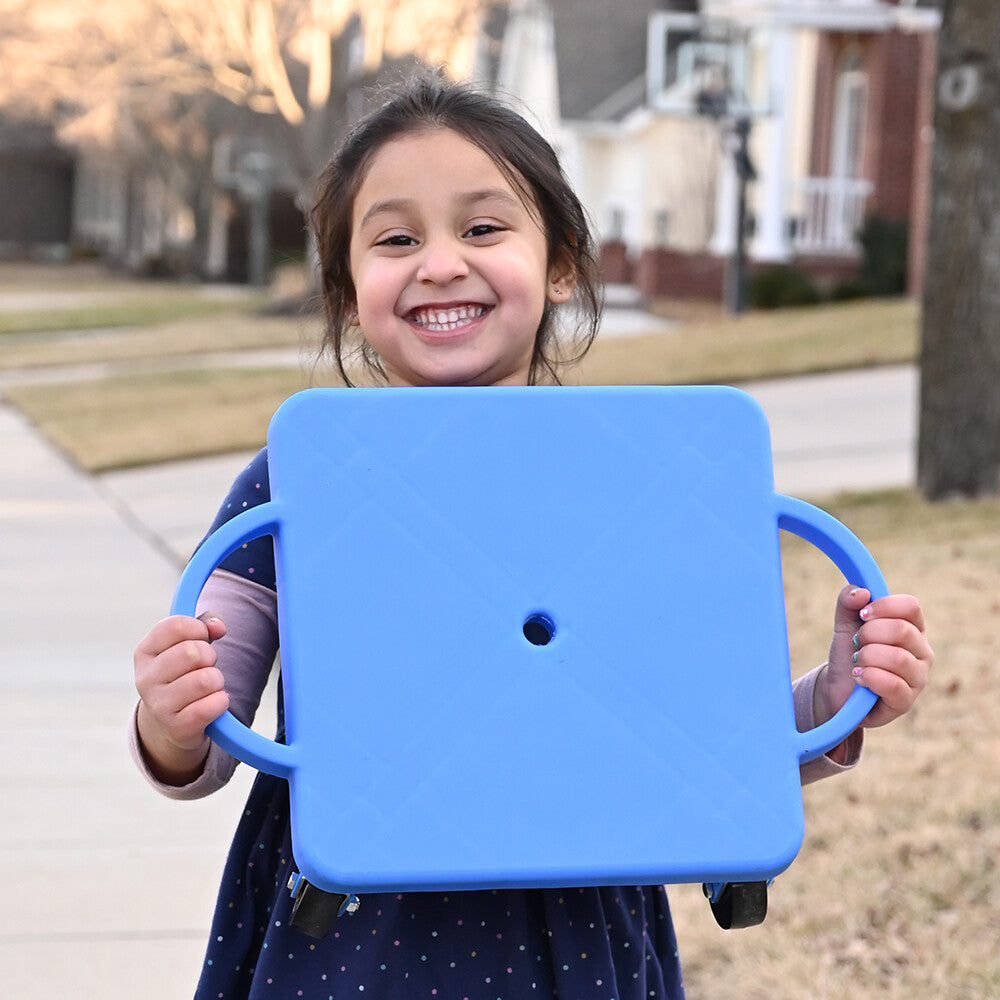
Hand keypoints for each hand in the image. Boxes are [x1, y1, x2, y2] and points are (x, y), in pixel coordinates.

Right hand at [133, 613, 228, 783]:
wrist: (171, 723)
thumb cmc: (182, 675)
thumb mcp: (186, 645)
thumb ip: (203, 625)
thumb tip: (218, 625)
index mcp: (145, 652)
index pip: (176, 626)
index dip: (199, 628)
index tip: (203, 638)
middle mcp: (146, 679)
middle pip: (194, 652)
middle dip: (211, 657)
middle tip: (206, 667)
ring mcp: (158, 706)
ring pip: (207, 680)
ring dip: (217, 681)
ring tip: (209, 687)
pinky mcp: (176, 728)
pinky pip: (213, 705)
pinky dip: (221, 702)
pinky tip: (213, 704)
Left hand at [817, 585, 932, 729]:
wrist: (839, 690)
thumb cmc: (850, 655)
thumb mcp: (845, 625)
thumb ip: (848, 603)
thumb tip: (861, 592)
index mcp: (912, 628)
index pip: (911, 606)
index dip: (884, 606)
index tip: (862, 614)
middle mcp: (922, 651)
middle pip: (902, 630)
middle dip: (869, 634)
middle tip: (856, 642)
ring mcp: (918, 678)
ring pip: (898, 658)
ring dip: (867, 657)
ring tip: (857, 662)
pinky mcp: (906, 701)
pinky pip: (893, 685)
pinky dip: (869, 677)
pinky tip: (858, 677)